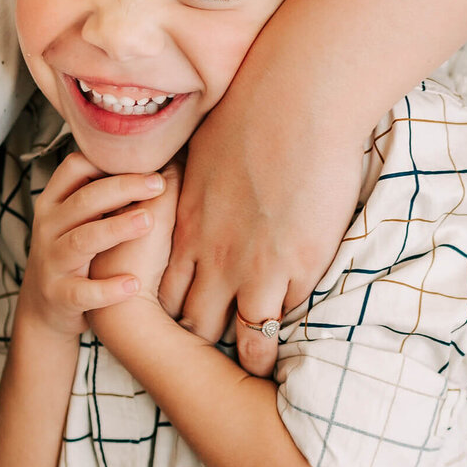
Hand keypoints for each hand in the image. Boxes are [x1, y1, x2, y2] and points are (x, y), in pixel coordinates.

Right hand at [20, 152, 163, 335]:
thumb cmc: (72, 253)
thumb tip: (152, 160)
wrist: (43, 309)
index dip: (105, 160)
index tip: (143, 159)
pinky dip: (107, 289)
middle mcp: (49, 228)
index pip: (73, 168)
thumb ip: (99, 193)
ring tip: (148, 220)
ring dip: (116, 229)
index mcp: (54, 203)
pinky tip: (133, 284)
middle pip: (84, 201)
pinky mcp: (59, 295)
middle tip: (157, 184)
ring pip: (82, 241)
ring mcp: (52, 262)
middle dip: (121, 188)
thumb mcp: (76, 219)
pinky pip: (82, 292)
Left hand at [160, 92, 358, 376]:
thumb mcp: (199, 151)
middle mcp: (215, 257)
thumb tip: (188, 179)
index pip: (167, 291)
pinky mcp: (299, 265)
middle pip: (198, 323)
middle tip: (218, 350)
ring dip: (254, 351)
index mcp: (186, 227)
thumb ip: (192, 182)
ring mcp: (256, 267)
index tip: (191, 313)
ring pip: (247, 336)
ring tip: (261, 362)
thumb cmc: (247, 114)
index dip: (177, 308)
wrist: (293, 103)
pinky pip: (291, 313)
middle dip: (207, 339)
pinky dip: (293, 323)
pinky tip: (299, 327)